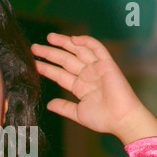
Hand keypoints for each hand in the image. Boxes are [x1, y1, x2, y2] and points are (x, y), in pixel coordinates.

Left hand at [31, 33, 156, 144]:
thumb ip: (64, 107)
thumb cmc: (103, 119)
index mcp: (80, 87)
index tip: (34, 64)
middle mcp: (87, 76)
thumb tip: (49, 104)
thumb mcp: (78, 113)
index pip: (59, 75)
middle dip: (50, 53)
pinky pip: (96, 48)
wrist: (121, 119)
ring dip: (64, 43)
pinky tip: (72, 38)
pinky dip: (86, 41)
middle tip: (34, 48)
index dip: (47, 69)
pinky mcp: (107, 64)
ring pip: (78, 51)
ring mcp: (96, 69)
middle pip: (65, 60)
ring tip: (49, 37)